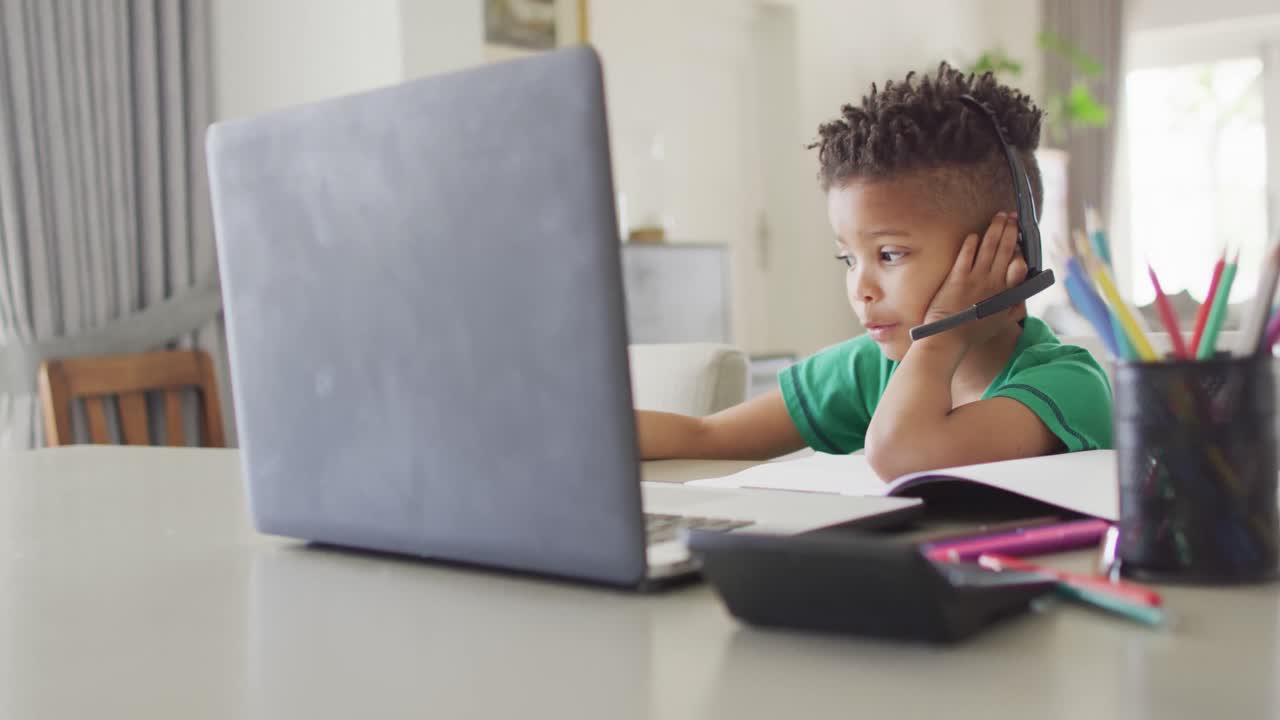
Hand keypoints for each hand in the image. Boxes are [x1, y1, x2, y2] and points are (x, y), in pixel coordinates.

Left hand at [921, 212, 1028, 347]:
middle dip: (1010, 230)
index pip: (1019, 266)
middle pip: (1005, 250)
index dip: (1021, 249)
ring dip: (995, 229)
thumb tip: (1023, 300)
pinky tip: (974, 234)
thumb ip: (1015, 310)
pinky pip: (966, 255)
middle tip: (1012, 216)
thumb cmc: (973, 333)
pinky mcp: (957, 278)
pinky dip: (971, 243)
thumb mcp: (1001, 323)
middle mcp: (993, 283)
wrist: (948, 339)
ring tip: (999, 216)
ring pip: (989, 247)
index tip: (1022, 238)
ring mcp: (975, 279)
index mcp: (1006, 293)